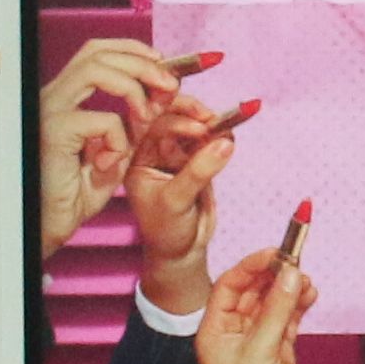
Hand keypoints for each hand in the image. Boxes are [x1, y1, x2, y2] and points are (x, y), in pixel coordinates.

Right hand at [36, 40, 214, 263]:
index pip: (104, 54)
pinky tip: (117, 157)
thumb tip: (169, 99)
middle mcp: (59, 96)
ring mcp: (52, 110)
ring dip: (133, 83)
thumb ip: (135, 125)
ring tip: (153, 111)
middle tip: (172, 85)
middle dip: (141, 62)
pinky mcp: (54, 133)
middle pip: (98, 51)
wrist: (52, 224)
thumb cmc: (79, 193)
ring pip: (95, 68)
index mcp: (72, 98)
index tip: (176, 66)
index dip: (139, 52)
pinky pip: (99, 119)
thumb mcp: (116, 152)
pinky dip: (118, 134)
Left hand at [124, 91, 249, 308]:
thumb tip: (225, 142)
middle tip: (212, 118)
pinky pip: (209, 139)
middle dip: (192, 113)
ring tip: (226, 128)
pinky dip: (220, 134)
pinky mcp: (196, 158)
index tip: (199, 127)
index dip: (175, 120)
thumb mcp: (176, 202)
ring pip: (192, 125)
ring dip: (210, 123)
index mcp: (136, 158)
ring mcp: (175, 152)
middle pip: (171, 116)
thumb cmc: (166, 230)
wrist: (181, 250)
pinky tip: (229, 136)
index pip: (152, 126)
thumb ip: (198, 172)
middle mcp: (153, 150)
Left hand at [200, 241, 316, 363]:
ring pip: (274, 303)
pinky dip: (300, 305)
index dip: (251, 266)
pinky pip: (288, 318)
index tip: (274, 253)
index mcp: (216, 329)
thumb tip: (289, 276)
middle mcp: (234, 331)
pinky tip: (310, 294)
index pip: (230, 286)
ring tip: (306, 280)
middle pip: (254, 291)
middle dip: (274, 275)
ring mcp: (257, 339)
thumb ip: (276, 311)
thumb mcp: (258, 351)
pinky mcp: (278, 348)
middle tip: (295, 260)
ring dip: (290, 289)